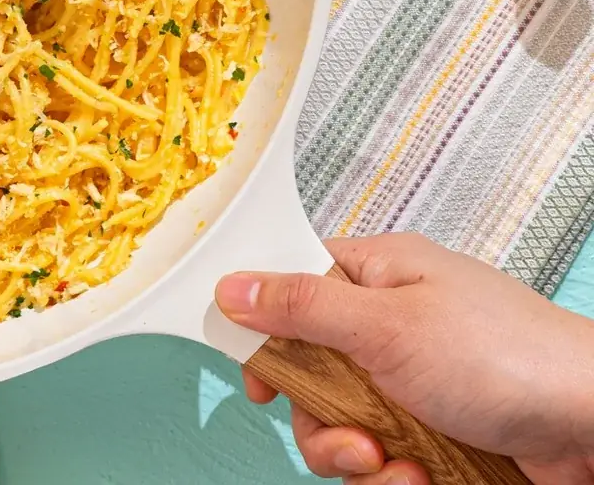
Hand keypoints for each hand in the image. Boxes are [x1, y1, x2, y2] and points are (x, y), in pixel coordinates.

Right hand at [215, 234, 593, 483]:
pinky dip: (395, 478)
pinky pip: (384, 457)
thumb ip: (301, 307)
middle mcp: (394, 323)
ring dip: (360, 458)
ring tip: (397, 466)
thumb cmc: (508, 356)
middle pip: (311, 370)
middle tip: (350, 440)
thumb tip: (230, 285)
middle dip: (322, 420)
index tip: (259, 378)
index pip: (294, 286)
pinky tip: (422, 478)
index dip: (266, 330)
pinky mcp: (437, 429)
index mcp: (380, 274)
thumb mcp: (386, 327)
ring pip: (343, 424)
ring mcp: (416, 379)